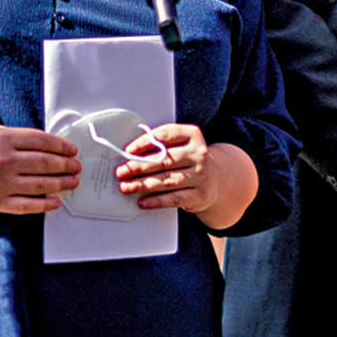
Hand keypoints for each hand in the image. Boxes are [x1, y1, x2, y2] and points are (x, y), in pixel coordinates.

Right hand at [0, 125, 79, 213]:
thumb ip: (19, 138)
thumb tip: (49, 146)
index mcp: (5, 140)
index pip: (44, 142)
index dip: (63, 146)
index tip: (72, 150)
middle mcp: (6, 161)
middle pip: (47, 163)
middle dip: (67, 166)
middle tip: (76, 166)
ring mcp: (2, 184)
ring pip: (42, 185)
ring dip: (62, 184)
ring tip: (73, 182)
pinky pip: (28, 205)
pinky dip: (45, 204)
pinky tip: (56, 201)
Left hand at [115, 124, 258, 229]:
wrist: (216, 179)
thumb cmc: (189, 160)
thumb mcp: (180, 146)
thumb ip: (160, 147)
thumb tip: (130, 155)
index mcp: (192, 135)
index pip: (166, 135)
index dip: (144, 142)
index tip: (128, 150)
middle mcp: (199, 154)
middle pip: (164, 160)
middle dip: (138, 167)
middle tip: (121, 172)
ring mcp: (200, 175)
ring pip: (167, 180)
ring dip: (142, 185)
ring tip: (126, 187)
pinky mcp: (199, 195)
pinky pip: (173, 199)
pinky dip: (155, 201)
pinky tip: (142, 201)